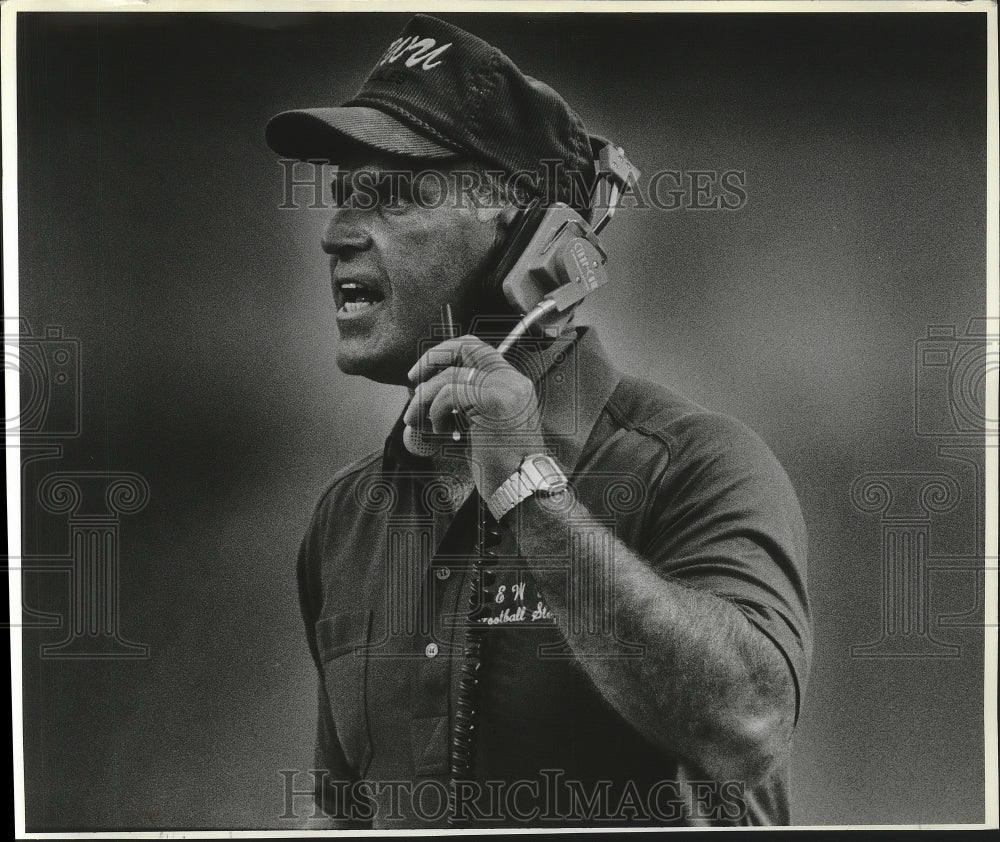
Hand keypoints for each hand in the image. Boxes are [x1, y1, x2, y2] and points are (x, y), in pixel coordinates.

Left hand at [405, 335, 546, 498]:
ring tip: (420, 420)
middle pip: (467, 346)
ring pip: (451, 375)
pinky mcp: (495, 400)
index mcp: (513, 385)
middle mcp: (513, 381)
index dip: (447, 354)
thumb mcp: (483, 426)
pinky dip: (436, 410)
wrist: (521, 488)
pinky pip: (450, 393)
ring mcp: (506, 388)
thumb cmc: (502, 467)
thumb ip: (465, 403)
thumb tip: (428, 390)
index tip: (424, 371)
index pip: (478, 350)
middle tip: (412, 379)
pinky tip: (441, 429)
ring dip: (425, 398)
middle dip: (432, 358)